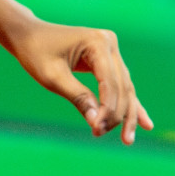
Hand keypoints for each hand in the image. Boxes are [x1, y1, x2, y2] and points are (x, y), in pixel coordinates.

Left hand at [7, 19, 153, 143]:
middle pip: (122, 87)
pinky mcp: (108, 59)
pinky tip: (145, 124)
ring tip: (127, 141)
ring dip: (125, 115)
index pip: (110, 82)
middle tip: (100, 135)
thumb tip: (97, 122)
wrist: (29, 35)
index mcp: (97, 42)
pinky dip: (129, 105)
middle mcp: (109, 43)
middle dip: (116, 115)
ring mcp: (111, 50)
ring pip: (125, 88)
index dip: (107, 109)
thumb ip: (78, 97)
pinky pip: (120, 85)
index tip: (97, 130)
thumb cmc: (37, 53)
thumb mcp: (53, 77)